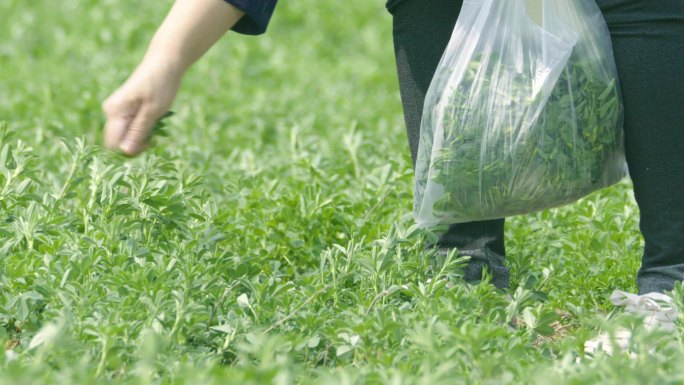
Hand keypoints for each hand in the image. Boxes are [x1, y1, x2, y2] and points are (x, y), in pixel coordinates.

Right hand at [102, 0, 243, 155]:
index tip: (150, 141)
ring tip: (157, 120)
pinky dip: (145, 128)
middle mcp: (110, 112)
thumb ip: (139, 132)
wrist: (164, 63)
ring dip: (144, 135)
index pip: (114, 145)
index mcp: (114, 112)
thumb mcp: (153, 111)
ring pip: (127, 136)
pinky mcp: (124, 110)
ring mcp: (116, 111)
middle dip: (139, 142)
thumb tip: (126, 152)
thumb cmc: (161, 85)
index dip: (132, 149)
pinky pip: (131, 128)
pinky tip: (154, 118)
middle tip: (156, 130)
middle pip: (120, 142)